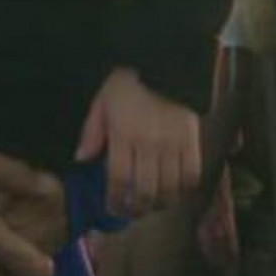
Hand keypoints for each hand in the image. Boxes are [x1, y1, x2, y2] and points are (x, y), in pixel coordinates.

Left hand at [76, 67, 200, 215]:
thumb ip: (92, 131)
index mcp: (123, 133)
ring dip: (160, 203)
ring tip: (152, 205)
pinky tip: (174, 192)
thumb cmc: (129, 83)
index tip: (113, 209)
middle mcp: (149, 143)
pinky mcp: (193, 142)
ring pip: (169, 189)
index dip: (115, 200)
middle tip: (132, 212)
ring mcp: (174, 144)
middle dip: (137, 208)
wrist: (166, 63)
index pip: (118, 179)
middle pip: (144, 191)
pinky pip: (191, 176)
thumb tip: (82, 160)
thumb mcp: (102, 100)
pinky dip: (183, 190)